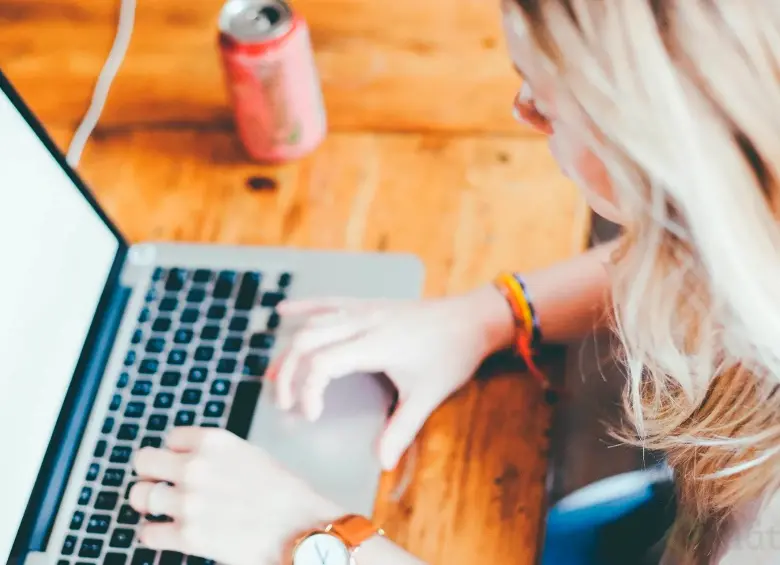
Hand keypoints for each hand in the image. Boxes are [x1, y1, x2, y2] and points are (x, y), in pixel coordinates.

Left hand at [129, 427, 339, 564]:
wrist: (301, 528)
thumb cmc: (283, 493)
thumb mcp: (249, 455)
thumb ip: (216, 455)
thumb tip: (189, 460)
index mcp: (213, 442)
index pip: (170, 438)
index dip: (176, 453)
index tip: (182, 463)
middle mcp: (195, 467)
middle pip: (143, 461)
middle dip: (151, 474)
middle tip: (161, 485)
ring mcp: (188, 502)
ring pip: (139, 496)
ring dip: (150, 504)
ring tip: (165, 510)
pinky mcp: (187, 536)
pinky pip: (147, 532)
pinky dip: (155, 534)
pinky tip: (171, 533)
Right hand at [269, 285, 513, 469]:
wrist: (473, 318)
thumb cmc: (452, 355)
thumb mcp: (428, 395)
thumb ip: (402, 429)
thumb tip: (382, 463)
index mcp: (375, 344)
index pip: (322, 363)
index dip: (309, 391)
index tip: (312, 417)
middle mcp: (363, 322)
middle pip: (307, 341)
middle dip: (289, 373)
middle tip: (286, 404)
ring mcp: (364, 309)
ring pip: (313, 323)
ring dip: (290, 349)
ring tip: (275, 376)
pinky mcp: (368, 304)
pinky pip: (329, 301)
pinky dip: (304, 306)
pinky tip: (283, 311)